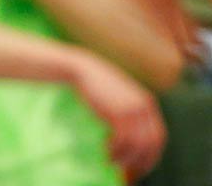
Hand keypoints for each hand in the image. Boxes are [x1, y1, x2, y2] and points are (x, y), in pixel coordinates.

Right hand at [62, 49, 166, 179]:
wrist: (81, 70)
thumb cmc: (97, 85)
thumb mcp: (120, 97)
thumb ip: (131, 112)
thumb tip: (132, 138)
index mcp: (148, 103)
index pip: (158, 136)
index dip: (152, 154)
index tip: (140, 165)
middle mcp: (144, 107)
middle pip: (151, 143)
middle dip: (141, 160)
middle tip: (128, 170)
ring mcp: (132, 109)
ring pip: (137, 144)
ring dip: (125, 157)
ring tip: (112, 161)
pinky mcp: (118, 112)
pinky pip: (123, 139)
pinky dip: (116, 149)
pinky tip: (105, 151)